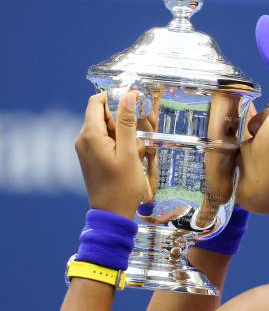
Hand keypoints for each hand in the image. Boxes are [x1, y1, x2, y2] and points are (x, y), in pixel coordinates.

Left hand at [75, 91, 145, 218]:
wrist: (112, 213)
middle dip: (124, 119)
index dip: (115, 98)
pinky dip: (121, 143)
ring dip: (125, 133)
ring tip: (139, 150)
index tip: (135, 104)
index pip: (97, 102)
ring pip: (107, 128)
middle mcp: (84, 139)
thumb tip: (129, 96)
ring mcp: (86, 149)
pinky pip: (106, 141)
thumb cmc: (122, 186)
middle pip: (104, 115)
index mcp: (90, 135)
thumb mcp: (129, 152)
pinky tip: (132, 157)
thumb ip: (127, 123)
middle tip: (143, 133)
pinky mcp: (91, 157)